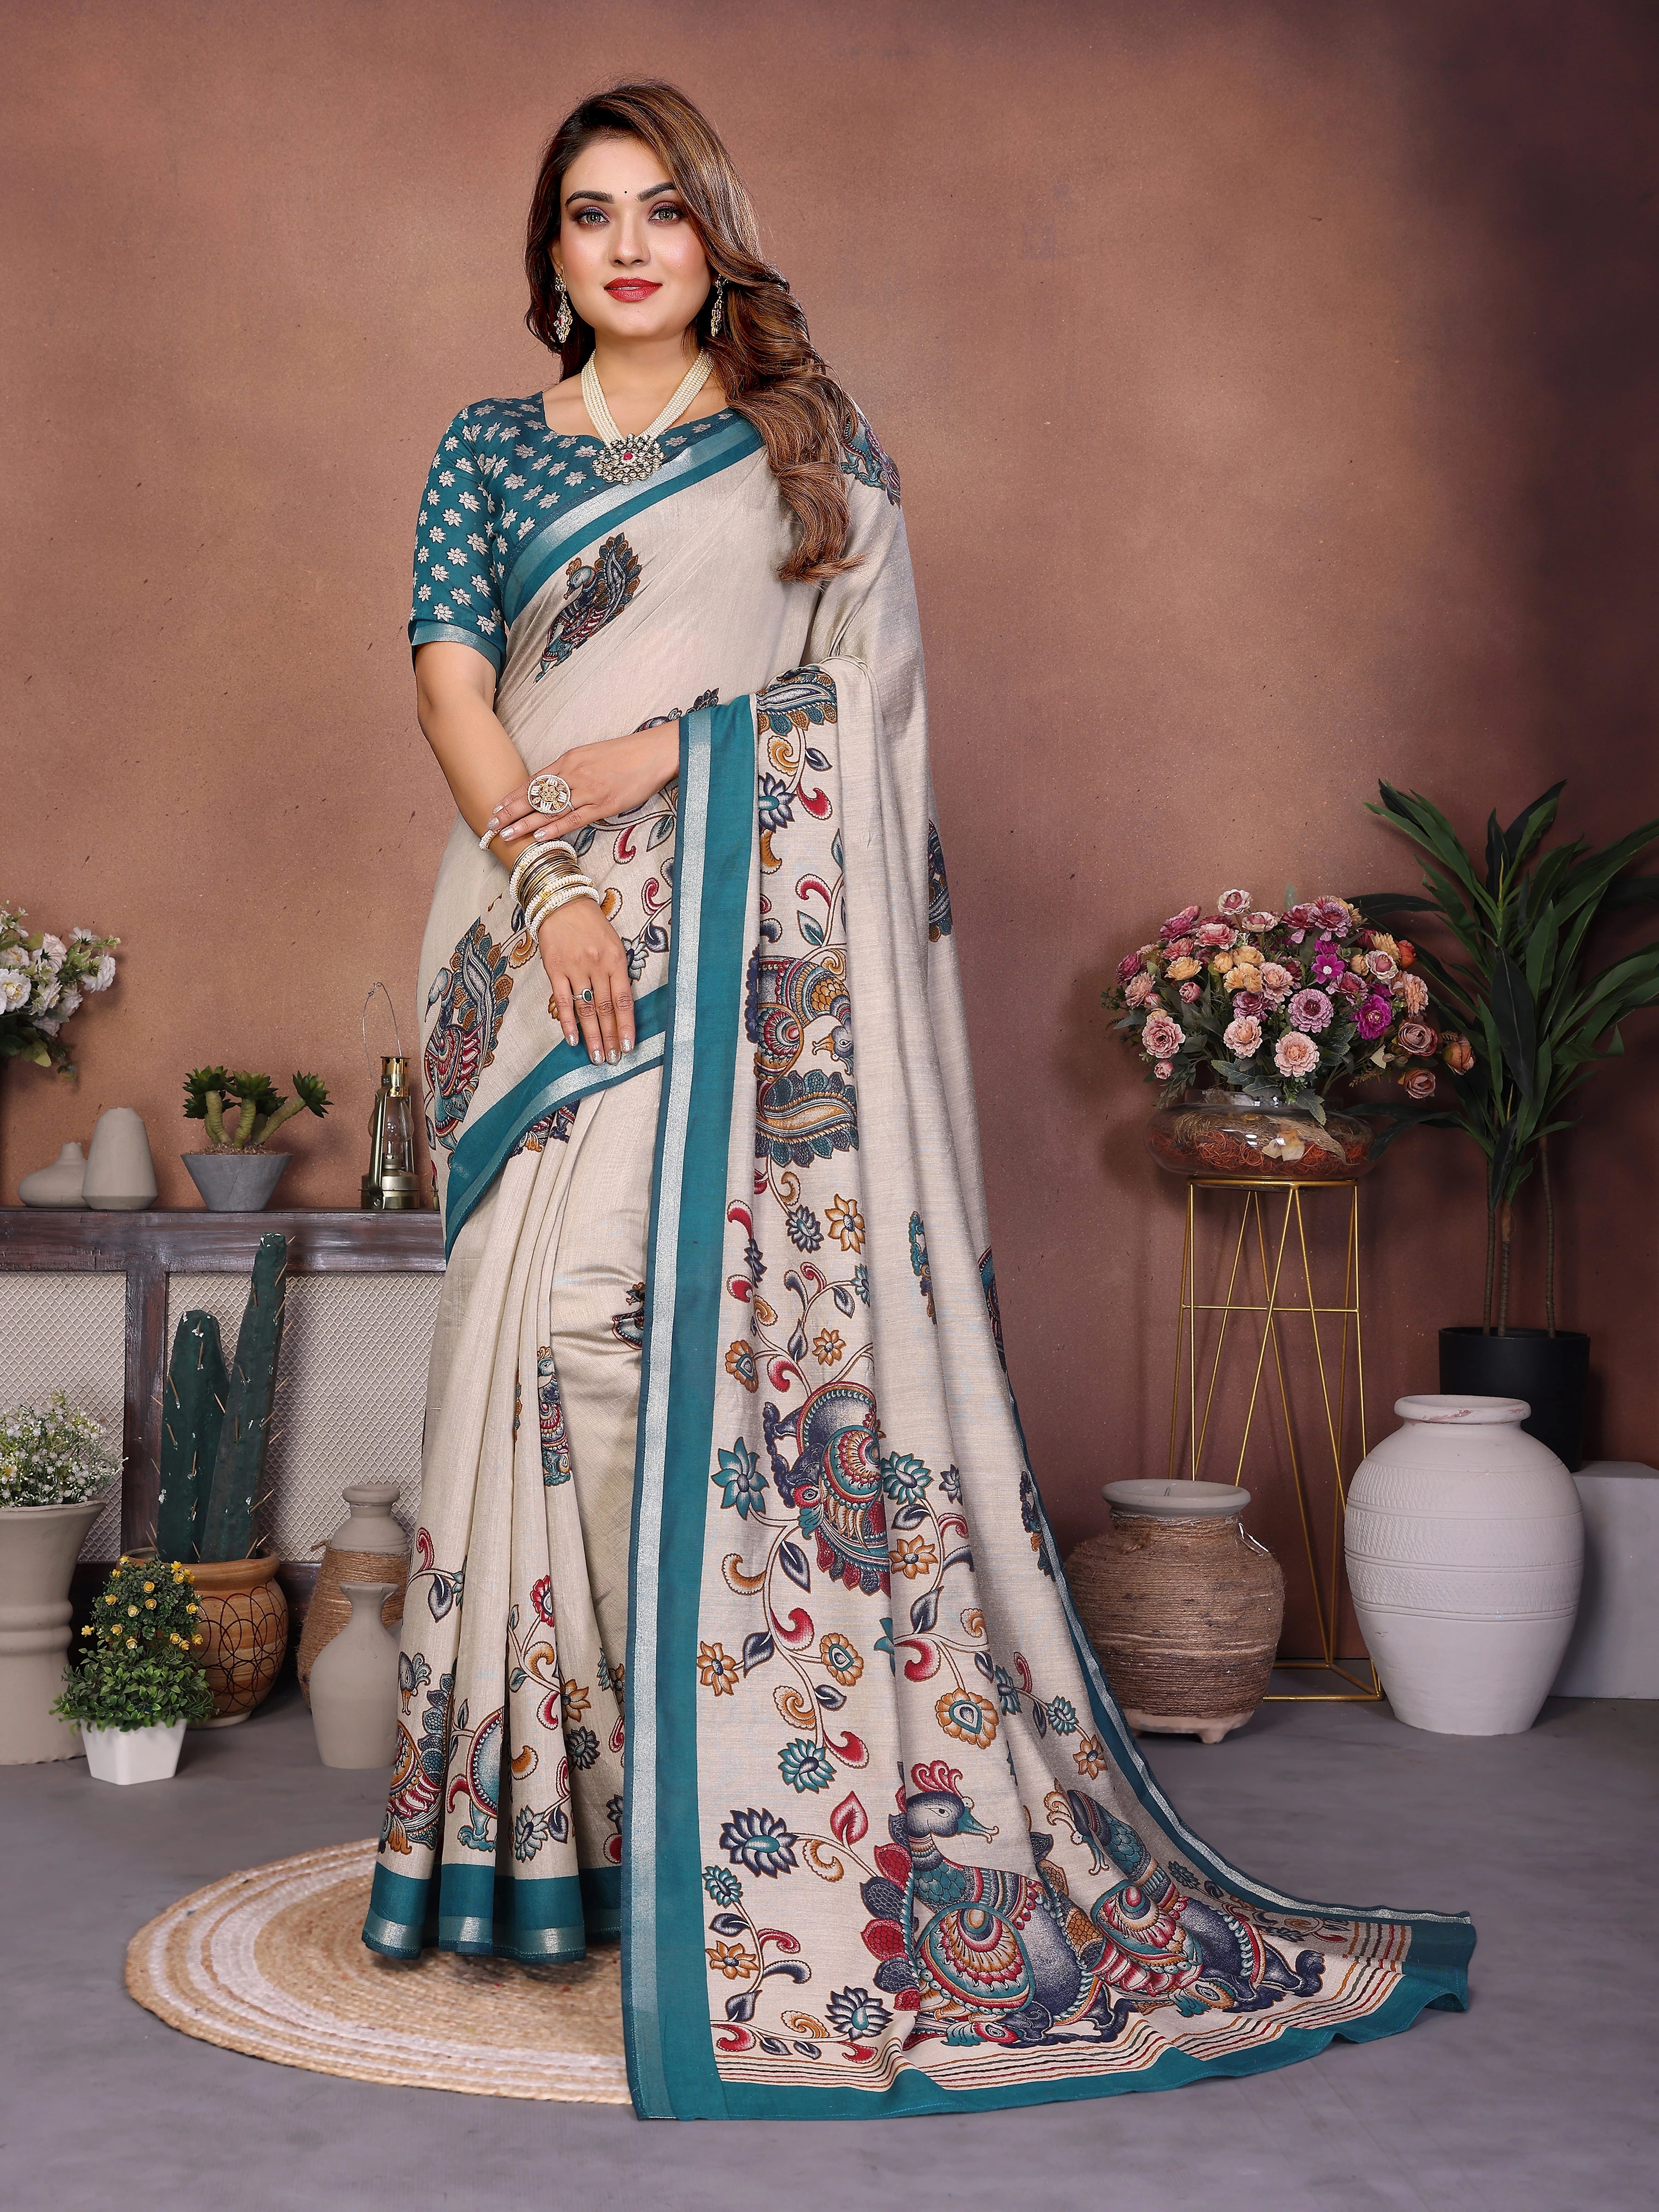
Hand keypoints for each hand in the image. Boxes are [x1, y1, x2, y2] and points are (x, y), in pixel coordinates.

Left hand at [486, 725, 678, 849]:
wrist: (652, 753)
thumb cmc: (623, 755)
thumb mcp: (590, 756)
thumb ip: (570, 770)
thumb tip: (554, 786)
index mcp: (569, 760)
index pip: (534, 780)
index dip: (513, 795)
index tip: (497, 806)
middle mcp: (574, 774)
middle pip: (536, 795)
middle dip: (511, 811)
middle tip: (492, 824)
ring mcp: (588, 790)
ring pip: (551, 809)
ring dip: (526, 823)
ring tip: (507, 834)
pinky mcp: (604, 804)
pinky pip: (575, 818)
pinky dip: (556, 827)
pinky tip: (540, 835)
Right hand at [537, 896, 634, 1064]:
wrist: (562, 902)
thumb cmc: (591, 925)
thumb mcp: (613, 944)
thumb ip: (617, 973)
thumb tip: (620, 1007)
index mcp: (616, 960)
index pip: (624, 1000)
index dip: (626, 1026)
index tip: (628, 1047)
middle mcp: (597, 965)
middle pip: (605, 1009)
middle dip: (610, 1037)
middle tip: (612, 1060)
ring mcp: (574, 968)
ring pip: (585, 1009)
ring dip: (591, 1036)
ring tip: (597, 1056)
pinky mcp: (554, 969)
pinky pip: (563, 1001)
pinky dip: (567, 1023)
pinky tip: (573, 1040)